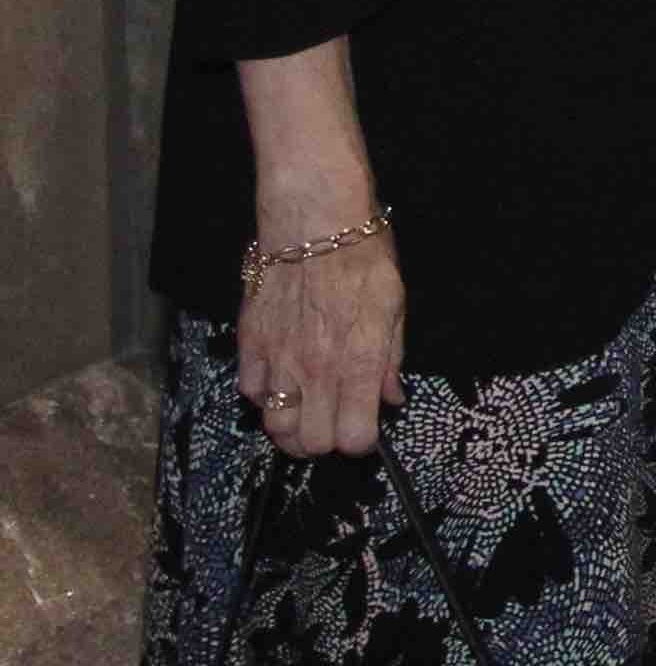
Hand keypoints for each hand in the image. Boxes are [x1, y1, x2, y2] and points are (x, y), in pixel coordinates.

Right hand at [236, 226, 403, 460]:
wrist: (313, 223)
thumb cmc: (362, 258)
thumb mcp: (395, 306)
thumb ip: (392, 359)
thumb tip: (392, 397)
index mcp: (359, 362)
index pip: (354, 438)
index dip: (361, 439)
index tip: (365, 427)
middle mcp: (316, 370)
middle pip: (310, 442)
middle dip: (325, 442)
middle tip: (334, 424)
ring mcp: (279, 360)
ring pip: (275, 427)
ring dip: (291, 429)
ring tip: (305, 416)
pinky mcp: (251, 345)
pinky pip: (251, 392)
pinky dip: (265, 395)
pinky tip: (281, 382)